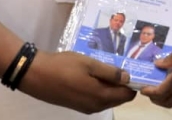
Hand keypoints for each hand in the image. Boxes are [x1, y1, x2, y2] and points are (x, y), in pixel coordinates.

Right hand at [20, 51, 135, 112]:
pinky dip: (101, 88)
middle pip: (119, 98)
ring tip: (109, 66)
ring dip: (111, 85)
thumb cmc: (64, 66)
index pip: (127, 95)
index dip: (133, 83)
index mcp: (101, 96)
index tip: (134, 67)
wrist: (37, 75)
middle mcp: (96, 106)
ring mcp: (86, 107)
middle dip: (123, 84)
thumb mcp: (89, 64)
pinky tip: (95, 74)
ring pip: (108, 98)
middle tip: (122, 64)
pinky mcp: (78, 105)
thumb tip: (128, 78)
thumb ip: (110, 72)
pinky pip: (97, 98)